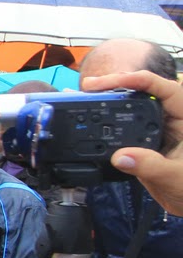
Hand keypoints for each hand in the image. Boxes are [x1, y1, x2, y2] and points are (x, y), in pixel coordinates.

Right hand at [83, 71, 182, 212]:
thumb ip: (151, 166)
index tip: (106, 85)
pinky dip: (106, 117)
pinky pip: (124, 123)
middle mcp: (170, 118)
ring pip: (131, 104)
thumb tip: (120, 156)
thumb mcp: (175, 177)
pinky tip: (90, 115)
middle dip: (116, 84)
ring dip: (108, 98)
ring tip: (84, 95)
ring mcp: (155, 128)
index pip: (164, 88)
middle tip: (89, 86)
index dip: (135, 80)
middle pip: (143, 91)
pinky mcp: (143, 140)